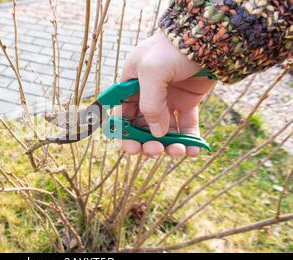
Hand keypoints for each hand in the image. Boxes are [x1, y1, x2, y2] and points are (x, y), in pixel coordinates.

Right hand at [117, 31, 215, 156]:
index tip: (132, 148)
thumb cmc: (172, 50)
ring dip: (169, 144)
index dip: (125, 134)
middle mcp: (148, 95)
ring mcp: (168, 100)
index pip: (123, 115)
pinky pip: (186, 126)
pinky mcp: (188, 102)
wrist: (206, 38)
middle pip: (143, 127)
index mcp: (131, 86)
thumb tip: (157, 133)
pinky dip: (189, 140)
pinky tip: (193, 150)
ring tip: (178, 151)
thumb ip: (150, 105)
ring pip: (165, 130)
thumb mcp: (152, 73)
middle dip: (148, 142)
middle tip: (155, 149)